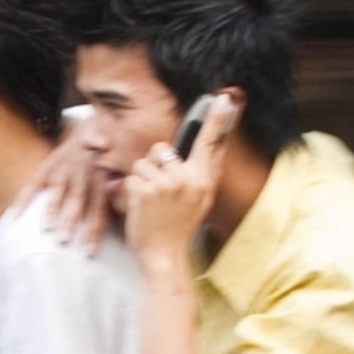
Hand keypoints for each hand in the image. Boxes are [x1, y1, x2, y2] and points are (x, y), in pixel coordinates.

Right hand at [27, 131, 111, 252]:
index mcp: (100, 180)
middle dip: (70, 220)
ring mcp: (62, 169)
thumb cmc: (106, 161)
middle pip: (76, 199)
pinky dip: (23, 198)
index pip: (98, 208)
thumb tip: (119, 184)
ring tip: (45, 228)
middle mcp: (81, 174)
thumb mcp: (119, 168)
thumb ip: (117, 183)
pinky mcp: (47, 166)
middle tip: (63, 240)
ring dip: (50, 210)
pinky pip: (33, 182)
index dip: (93, 230)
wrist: (92, 126)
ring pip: (56, 191)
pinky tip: (15, 215)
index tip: (89, 252)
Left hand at [120, 95, 231, 273]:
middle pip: (162, 149)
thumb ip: (205, 172)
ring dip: (141, 179)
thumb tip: (214, 146)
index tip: (223, 98)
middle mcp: (187, 178)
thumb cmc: (179, 226)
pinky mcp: (145, 190)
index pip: (209, 143)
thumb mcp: (201, 199)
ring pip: (143, 163)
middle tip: (161, 193)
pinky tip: (140, 207)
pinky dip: (130, 191)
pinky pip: (131, 177)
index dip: (215, 120)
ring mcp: (165, 184)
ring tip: (150, 201)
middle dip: (155, 165)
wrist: (164, 254)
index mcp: (202, 179)